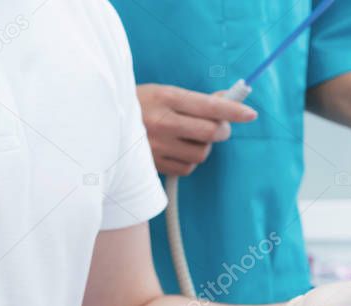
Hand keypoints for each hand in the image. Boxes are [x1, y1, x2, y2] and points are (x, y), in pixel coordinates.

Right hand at [137, 83, 256, 175]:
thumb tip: (228, 101)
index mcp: (165, 98)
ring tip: (190, 138)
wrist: (100, 123)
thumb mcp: (162, 93)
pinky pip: (187, 168)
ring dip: (204, 147)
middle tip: (218, 127)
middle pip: (211, 132)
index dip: (234, 111)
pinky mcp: (153, 166)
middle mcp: (162, 122)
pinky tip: (178, 151)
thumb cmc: (137, 105)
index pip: (210, 106)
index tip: (250, 114)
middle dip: (221, 130)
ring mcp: (157, 146)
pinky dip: (189, 161)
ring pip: (201, 153)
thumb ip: (194, 100)